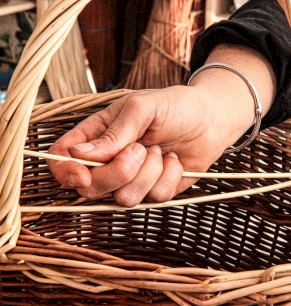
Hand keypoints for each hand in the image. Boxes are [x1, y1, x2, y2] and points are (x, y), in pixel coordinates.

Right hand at [48, 44, 275, 206]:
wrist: (212, 120)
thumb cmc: (176, 106)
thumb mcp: (143, 107)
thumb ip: (114, 131)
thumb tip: (79, 154)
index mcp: (98, 135)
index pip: (64, 158)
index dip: (66, 171)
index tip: (83, 174)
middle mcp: (110, 161)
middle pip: (91, 187)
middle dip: (118, 172)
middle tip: (142, 149)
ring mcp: (133, 179)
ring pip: (123, 198)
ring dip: (148, 173)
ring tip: (161, 150)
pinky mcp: (156, 191)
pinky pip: (154, 199)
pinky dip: (168, 177)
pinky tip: (174, 160)